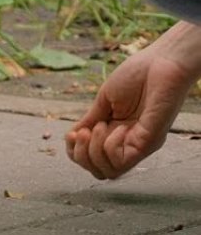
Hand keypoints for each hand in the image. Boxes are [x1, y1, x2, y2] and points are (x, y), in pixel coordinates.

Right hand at [66, 22, 200, 178]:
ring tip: (98, 127)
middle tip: (84, 131)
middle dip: (80, 155)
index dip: (74, 152)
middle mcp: (127, 144)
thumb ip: (90, 120)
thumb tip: (73, 136)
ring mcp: (138, 145)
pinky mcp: (149, 143)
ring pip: (108, 172)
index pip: (90, 160)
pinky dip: (110, 146)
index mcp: (115, 133)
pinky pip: (122, 162)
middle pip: (97, 172)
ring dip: (93, 151)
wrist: (162, 61)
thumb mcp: (104, 100)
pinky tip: (118, 127)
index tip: (72, 133)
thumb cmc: (137, 75)